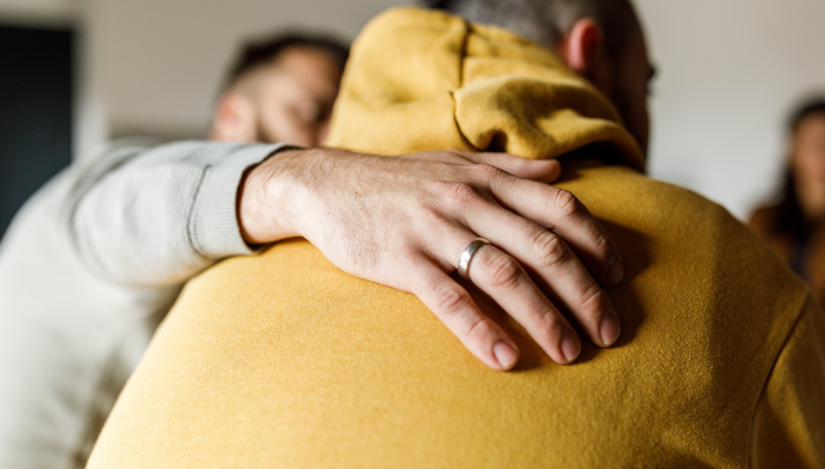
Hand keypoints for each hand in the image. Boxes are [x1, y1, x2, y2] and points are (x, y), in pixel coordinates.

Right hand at [239, 148, 623, 369]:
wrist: (328, 183)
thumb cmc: (399, 180)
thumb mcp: (455, 163)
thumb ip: (510, 169)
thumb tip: (558, 171)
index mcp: (487, 181)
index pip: (559, 208)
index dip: (596, 243)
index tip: (618, 278)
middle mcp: (469, 202)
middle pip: (543, 248)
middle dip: (584, 293)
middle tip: (609, 331)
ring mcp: (435, 231)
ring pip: (504, 275)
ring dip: (544, 317)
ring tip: (569, 351)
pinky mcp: (403, 260)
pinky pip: (449, 298)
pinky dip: (479, 329)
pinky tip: (503, 357)